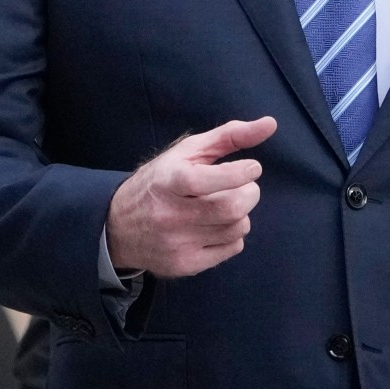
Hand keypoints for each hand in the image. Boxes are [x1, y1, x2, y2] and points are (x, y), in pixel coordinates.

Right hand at [104, 117, 275, 277]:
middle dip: (249, 193)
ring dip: (241, 214)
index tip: (251, 168)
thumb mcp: (186, 153)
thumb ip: (229, 136)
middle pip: (232, 208)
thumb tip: (270, 124)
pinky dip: (233, 234)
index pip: (210, 180)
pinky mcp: (185, 264)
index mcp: (168, 182)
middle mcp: (170, 215)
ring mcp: (177, 243)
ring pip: (237, 228)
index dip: (240, 173)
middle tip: (243, 187)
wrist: (119, 227)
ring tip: (223, 205)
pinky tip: (214, 226)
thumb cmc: (161, 182)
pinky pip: (233, 248)